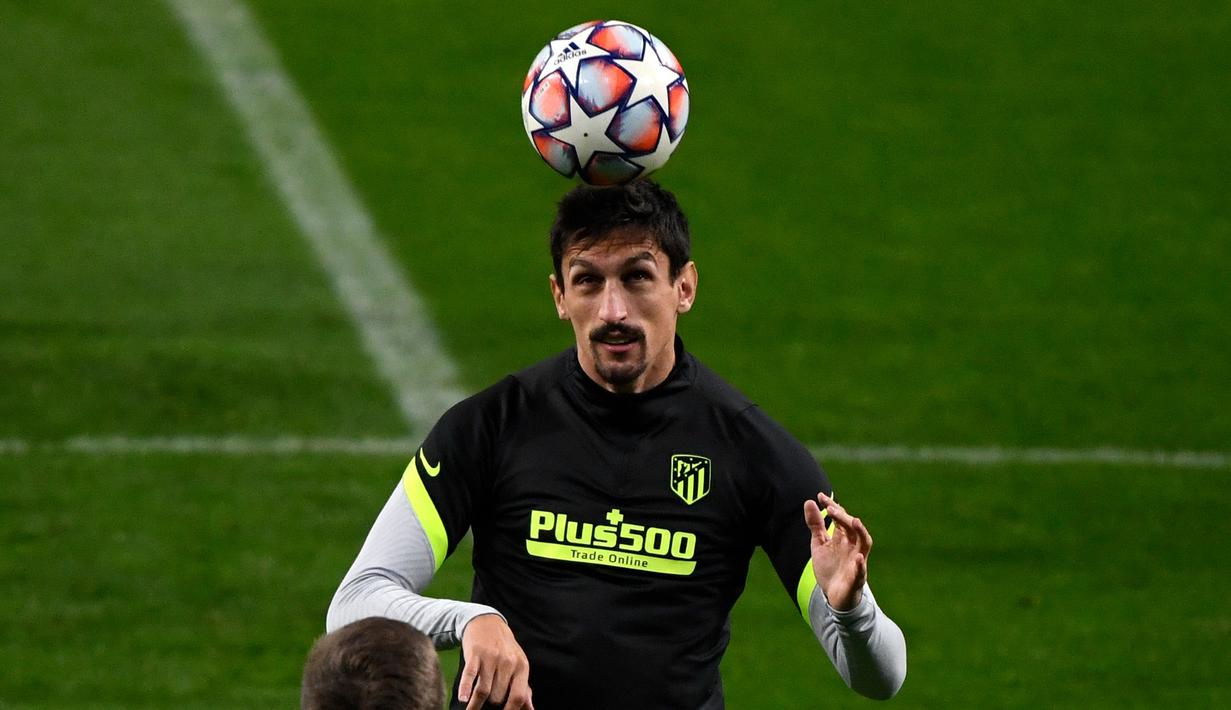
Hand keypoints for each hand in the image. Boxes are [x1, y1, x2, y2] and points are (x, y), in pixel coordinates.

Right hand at [459, 614, 533, 708]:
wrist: (487, 622)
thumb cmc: (504, 648)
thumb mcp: (518, 664)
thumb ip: (524, 687)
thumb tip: (530, 709)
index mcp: (521, 667)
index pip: (518, 696)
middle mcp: (508, 662)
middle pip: (498, 696)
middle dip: (492, 705)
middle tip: (486, 705)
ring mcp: (491, 657)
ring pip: (484, 690)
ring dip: (476, 705)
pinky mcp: (475, 654)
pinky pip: (469, 675)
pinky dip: (465, 688)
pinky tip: (463, 699)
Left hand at [804, 491, 872, 610]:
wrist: (834, 596)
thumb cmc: (829, 567)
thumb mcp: (819, 544)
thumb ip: (815, 525)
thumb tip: (809, 501)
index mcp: (843, 537)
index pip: (841, 518)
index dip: (832, 506)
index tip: (820, 496)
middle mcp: (853, 546)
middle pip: (852, 527)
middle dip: (843, 517)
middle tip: (830, 509)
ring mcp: (857, 561)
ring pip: (864, 543)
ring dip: (861, 532)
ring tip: (855, 521)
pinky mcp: (857, 578)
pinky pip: (861, 571)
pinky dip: (860, 565)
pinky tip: (858, 558)